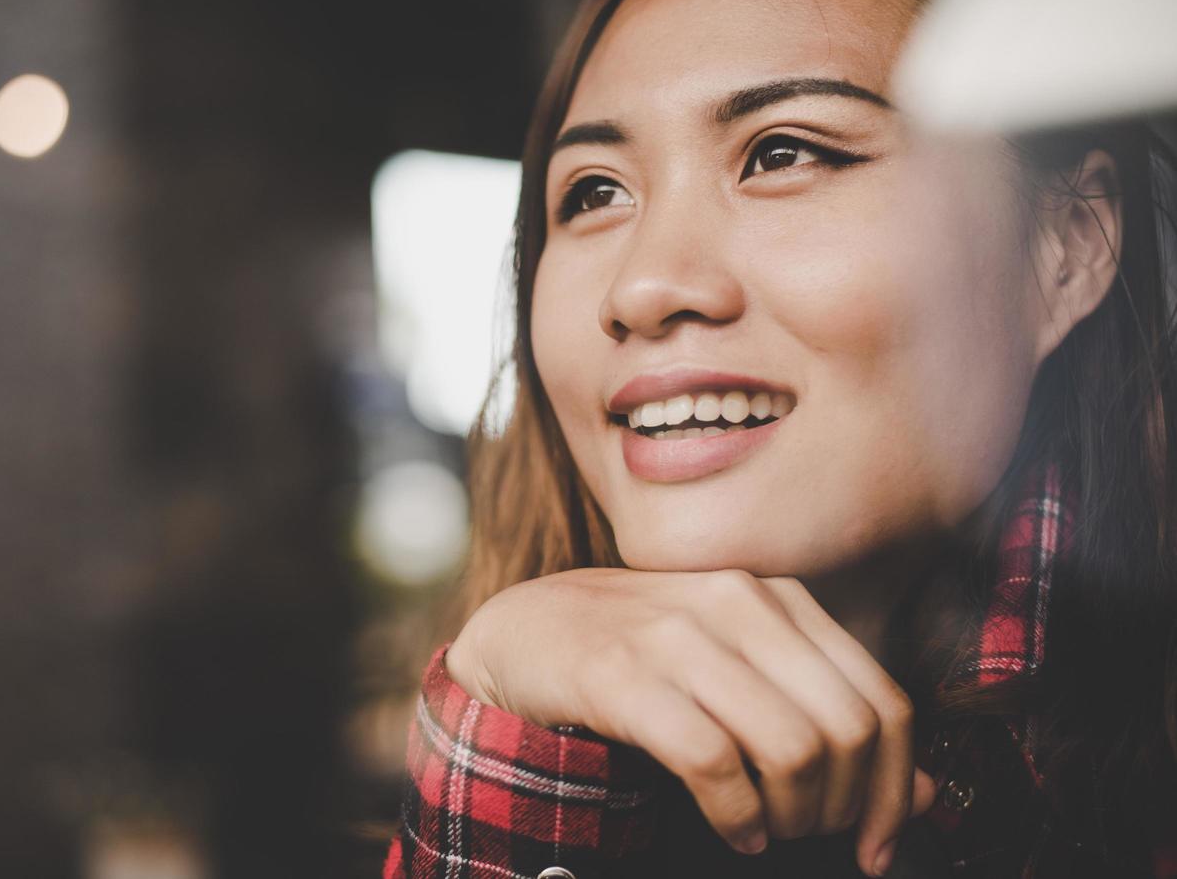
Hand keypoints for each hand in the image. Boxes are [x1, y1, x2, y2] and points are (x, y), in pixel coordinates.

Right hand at [446, 567, 938, 876]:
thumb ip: (824, 717)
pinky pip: (714, 761)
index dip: (897, 788)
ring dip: (793, 817)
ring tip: (767, 834)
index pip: (881, 700)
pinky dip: (737, 817)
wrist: (521, 633)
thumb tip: (925, 794)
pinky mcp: (621, 674)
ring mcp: (677, 634)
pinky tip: (732, 831)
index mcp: (776, 599)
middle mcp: (737, 603)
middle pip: (849, 728)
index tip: (879, 845)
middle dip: (846, 809)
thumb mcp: (740, 672)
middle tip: (810, 839)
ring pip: (793, 746)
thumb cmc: (639, 658)